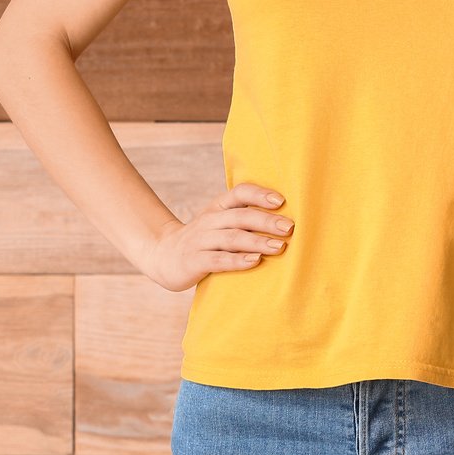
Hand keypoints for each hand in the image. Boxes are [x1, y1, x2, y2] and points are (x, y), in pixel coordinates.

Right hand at [146, 183, 294, 292]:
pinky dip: (237, 260)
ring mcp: (200, 241)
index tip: (282, 201)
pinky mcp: (194, 261)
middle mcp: (209, 220)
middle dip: (266, 221)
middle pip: (240, 216)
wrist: (163, 255)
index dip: (259, 194)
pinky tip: (255, 261)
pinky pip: (218, 260)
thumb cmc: (203, 240)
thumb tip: (285, 218)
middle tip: (290, 228)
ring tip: (279, 246)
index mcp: (217, 207)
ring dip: (257, 241)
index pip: (239, 193)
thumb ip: (243, 218)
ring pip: (232, 238)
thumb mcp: (219, 222)